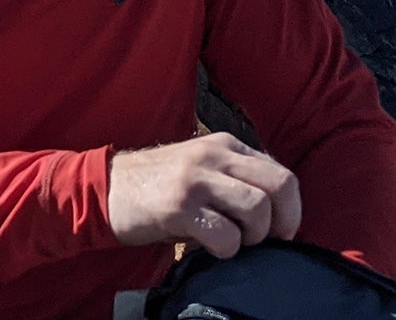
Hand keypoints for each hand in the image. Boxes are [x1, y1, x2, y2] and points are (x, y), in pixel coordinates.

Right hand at [107, 133, 301, 257]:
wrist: (106, 187)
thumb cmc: (160, 186)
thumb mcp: (202, 168)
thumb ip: (237, 178)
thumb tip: (280, 212)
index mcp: (225, 145)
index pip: (281, 175)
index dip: (290, 211)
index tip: (276, 232)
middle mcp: (213, 155)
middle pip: (280, 186)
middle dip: (282, 223)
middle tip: (264, 241)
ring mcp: (195, 179)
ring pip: (257, 209)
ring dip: (253, 237)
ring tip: (232, 241)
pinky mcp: (178, 206)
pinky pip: (226, 236)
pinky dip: (226, 250)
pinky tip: (207, 246)